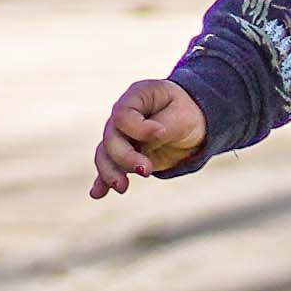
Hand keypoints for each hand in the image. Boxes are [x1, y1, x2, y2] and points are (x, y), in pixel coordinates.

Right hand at [89, 79, 206, 193]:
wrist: (193, 123)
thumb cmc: (188, 113)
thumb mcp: (183, 116)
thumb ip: (164, 126)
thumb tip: (150, 137)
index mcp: (136, 97)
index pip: (122, 115)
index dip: (138, 129)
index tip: (160, 134)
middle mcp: (122, 117)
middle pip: (111, 138)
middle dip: (125, 157)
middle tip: (146, 170)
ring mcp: (121, 136)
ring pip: (105, 155)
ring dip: (111, 172)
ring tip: (122, 187)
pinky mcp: (125, 155)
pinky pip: (109, 167)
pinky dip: (103, 180)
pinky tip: (97, 193)